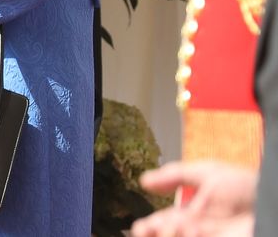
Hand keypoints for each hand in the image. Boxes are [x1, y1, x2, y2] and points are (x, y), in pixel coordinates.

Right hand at [131, 161, 256, 235]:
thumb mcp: (207, 173)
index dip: (148, 228)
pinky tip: (194, 232)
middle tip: (147, 232)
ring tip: (180, 227)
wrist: (272, 199)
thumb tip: (143, 180)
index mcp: (189, 214)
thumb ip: (176, 176)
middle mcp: (197, 231)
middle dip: (157, 235)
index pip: (162, 224)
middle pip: (169, 236)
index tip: (139, 229)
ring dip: (174, 236)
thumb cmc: (246, 186)